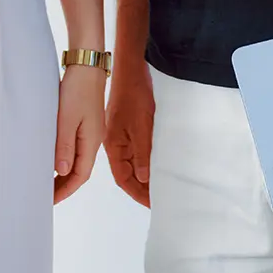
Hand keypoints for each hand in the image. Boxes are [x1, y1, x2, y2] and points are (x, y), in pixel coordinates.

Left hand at [53, 66, 105, 204]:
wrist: (87, 65)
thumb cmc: (77, 88)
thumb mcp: (67, 118)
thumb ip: (65, 145)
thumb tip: (62, 171)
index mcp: (92, 142)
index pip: (80, 176)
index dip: (66, 190)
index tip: (50, 200)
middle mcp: (93, 139)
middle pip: (80, 171)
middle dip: (64, 186)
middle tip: (45, 195)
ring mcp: (90, 131)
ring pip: (77, 160)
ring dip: (64, 173)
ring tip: (47, 181)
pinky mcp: (84, 122)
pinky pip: (75, 147)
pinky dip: (65, 157)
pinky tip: (54, 157)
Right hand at [104, 61, 154, 207]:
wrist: (132, 68)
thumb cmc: (134, 94)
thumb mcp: (141, 127)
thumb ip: (142, 154)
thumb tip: (144, 179)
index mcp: (112, 145)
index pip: (122, 178)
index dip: (136, 193)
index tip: (151, 204)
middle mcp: (114, 142)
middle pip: (126, 172)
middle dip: (141, 188)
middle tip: (158, 198)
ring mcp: (121, 134)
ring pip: (132, 162)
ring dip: (144, 175)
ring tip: (160, 185)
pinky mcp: (129, 126)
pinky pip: (136, 149)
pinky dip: (145, 160)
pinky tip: (156, 163)